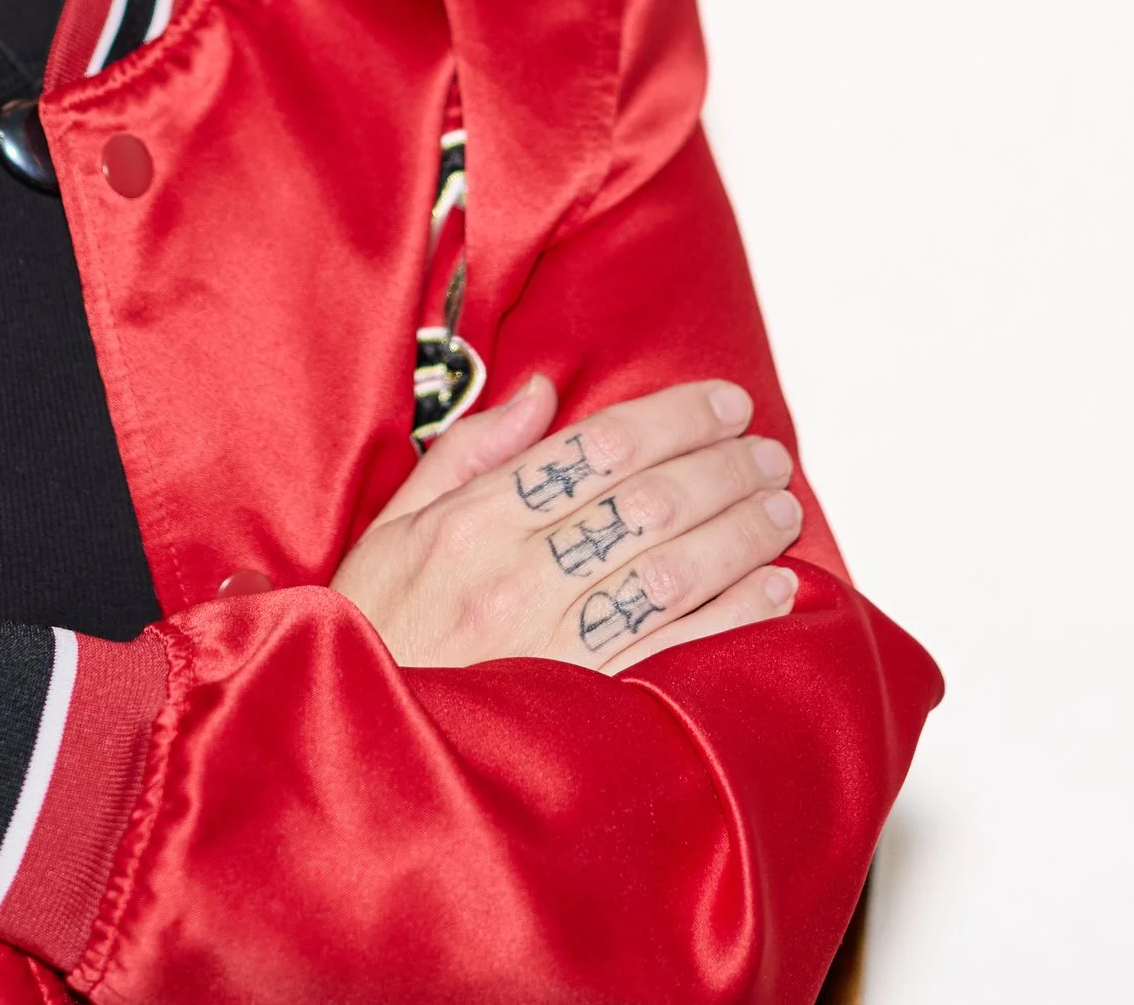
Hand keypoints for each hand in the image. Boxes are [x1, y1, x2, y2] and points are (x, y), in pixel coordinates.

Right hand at [329, 375, 802, 673]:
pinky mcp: (582, 707)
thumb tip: (542, 393)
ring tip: (780, 506)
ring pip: (671, 570)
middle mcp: (515, 576)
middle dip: (721, 466)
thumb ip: (468, 453)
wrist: (353, 739)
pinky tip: (773, 589)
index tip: (721, 403)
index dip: (672, 418)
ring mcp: (553, 646)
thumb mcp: (391, 527)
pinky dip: (734, 615)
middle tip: (765, 450)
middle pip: (645, 502)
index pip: (595, 449)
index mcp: (470, 522)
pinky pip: (676, 651)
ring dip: (740, 532)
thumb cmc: (375, 630)